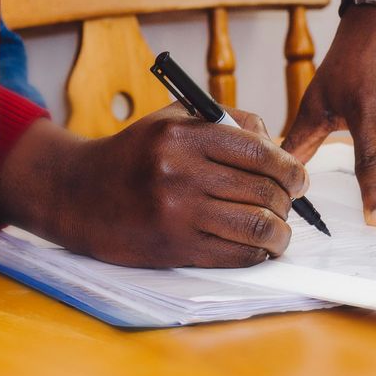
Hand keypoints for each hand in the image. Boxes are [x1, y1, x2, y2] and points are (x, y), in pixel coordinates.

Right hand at [0, 104, 306, 267]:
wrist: (77, 195)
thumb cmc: (133, 155)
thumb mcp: (172, 119)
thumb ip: (226, 121)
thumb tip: (277, 145)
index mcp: (181, 134)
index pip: (259, 152)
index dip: (290, 168)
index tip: (299, 178)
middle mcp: (179, 171)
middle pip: (263, 190)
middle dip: (288, 201)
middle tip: (290, 204)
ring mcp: (176, 212)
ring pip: (256, 226)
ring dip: (280, 233)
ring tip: (279, 231)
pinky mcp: (174, 247)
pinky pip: (235, 255)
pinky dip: (258, 254)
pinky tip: (258, 248)